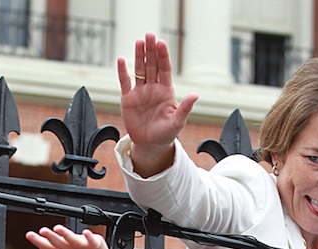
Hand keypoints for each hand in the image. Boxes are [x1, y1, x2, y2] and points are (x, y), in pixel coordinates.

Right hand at [117, 32, 198, 175]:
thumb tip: (196, 95)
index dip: (163, 56)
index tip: (161, 43)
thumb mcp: (178, 122)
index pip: (164, 69)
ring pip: (139, 69)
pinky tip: (121, 60)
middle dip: (150, 50)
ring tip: (139, 41)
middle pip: (152, 64)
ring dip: (138, 56)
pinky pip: (125, 82)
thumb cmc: (166, 133)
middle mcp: (153, 88)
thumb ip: (185, 108)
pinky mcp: (128, 99)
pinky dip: (122, 71)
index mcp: (166, 90)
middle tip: (149, 35)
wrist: (150, 144)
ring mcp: (140, 92)